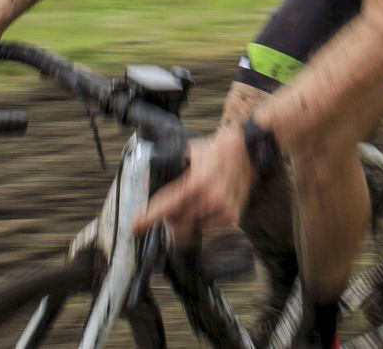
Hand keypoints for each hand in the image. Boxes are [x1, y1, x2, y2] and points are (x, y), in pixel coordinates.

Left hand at [132, 126, 254, 242]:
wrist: (247, 152)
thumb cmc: (216, 150)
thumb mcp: (188, 152)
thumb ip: (167, 167)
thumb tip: (147, 183)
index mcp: (197, 182)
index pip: (167, 206)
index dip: (148, 219)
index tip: (135, 227)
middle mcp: (210, 199)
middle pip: (176, 223)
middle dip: (168, 220)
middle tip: (167, 213)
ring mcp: (222, 211)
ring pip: (191, 229)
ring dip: (184, 223)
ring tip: (189, 208)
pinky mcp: (232, 218)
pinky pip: (206, 231)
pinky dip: (200, 224)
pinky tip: (202, 210)